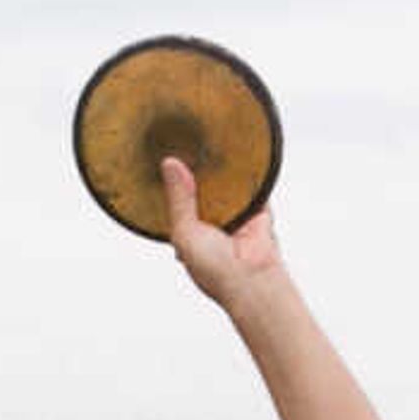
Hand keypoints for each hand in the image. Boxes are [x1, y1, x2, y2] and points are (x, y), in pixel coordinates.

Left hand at [159, 156, 282, 305]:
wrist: (253, 278)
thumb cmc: (214, 269)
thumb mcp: (184, 233)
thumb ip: (178, 200)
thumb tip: (170, 165)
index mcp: (190, 232)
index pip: (177, 201)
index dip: (170, 182)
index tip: (162, 157)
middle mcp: (211, 221)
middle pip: (199, 188)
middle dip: (193, 170)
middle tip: (184, 144)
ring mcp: (234, 213)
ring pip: (223, 183)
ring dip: (218, 167)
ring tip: (206, 141)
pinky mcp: (256, 206)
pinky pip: (249, 182)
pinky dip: (244, 168)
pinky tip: (233, 148)